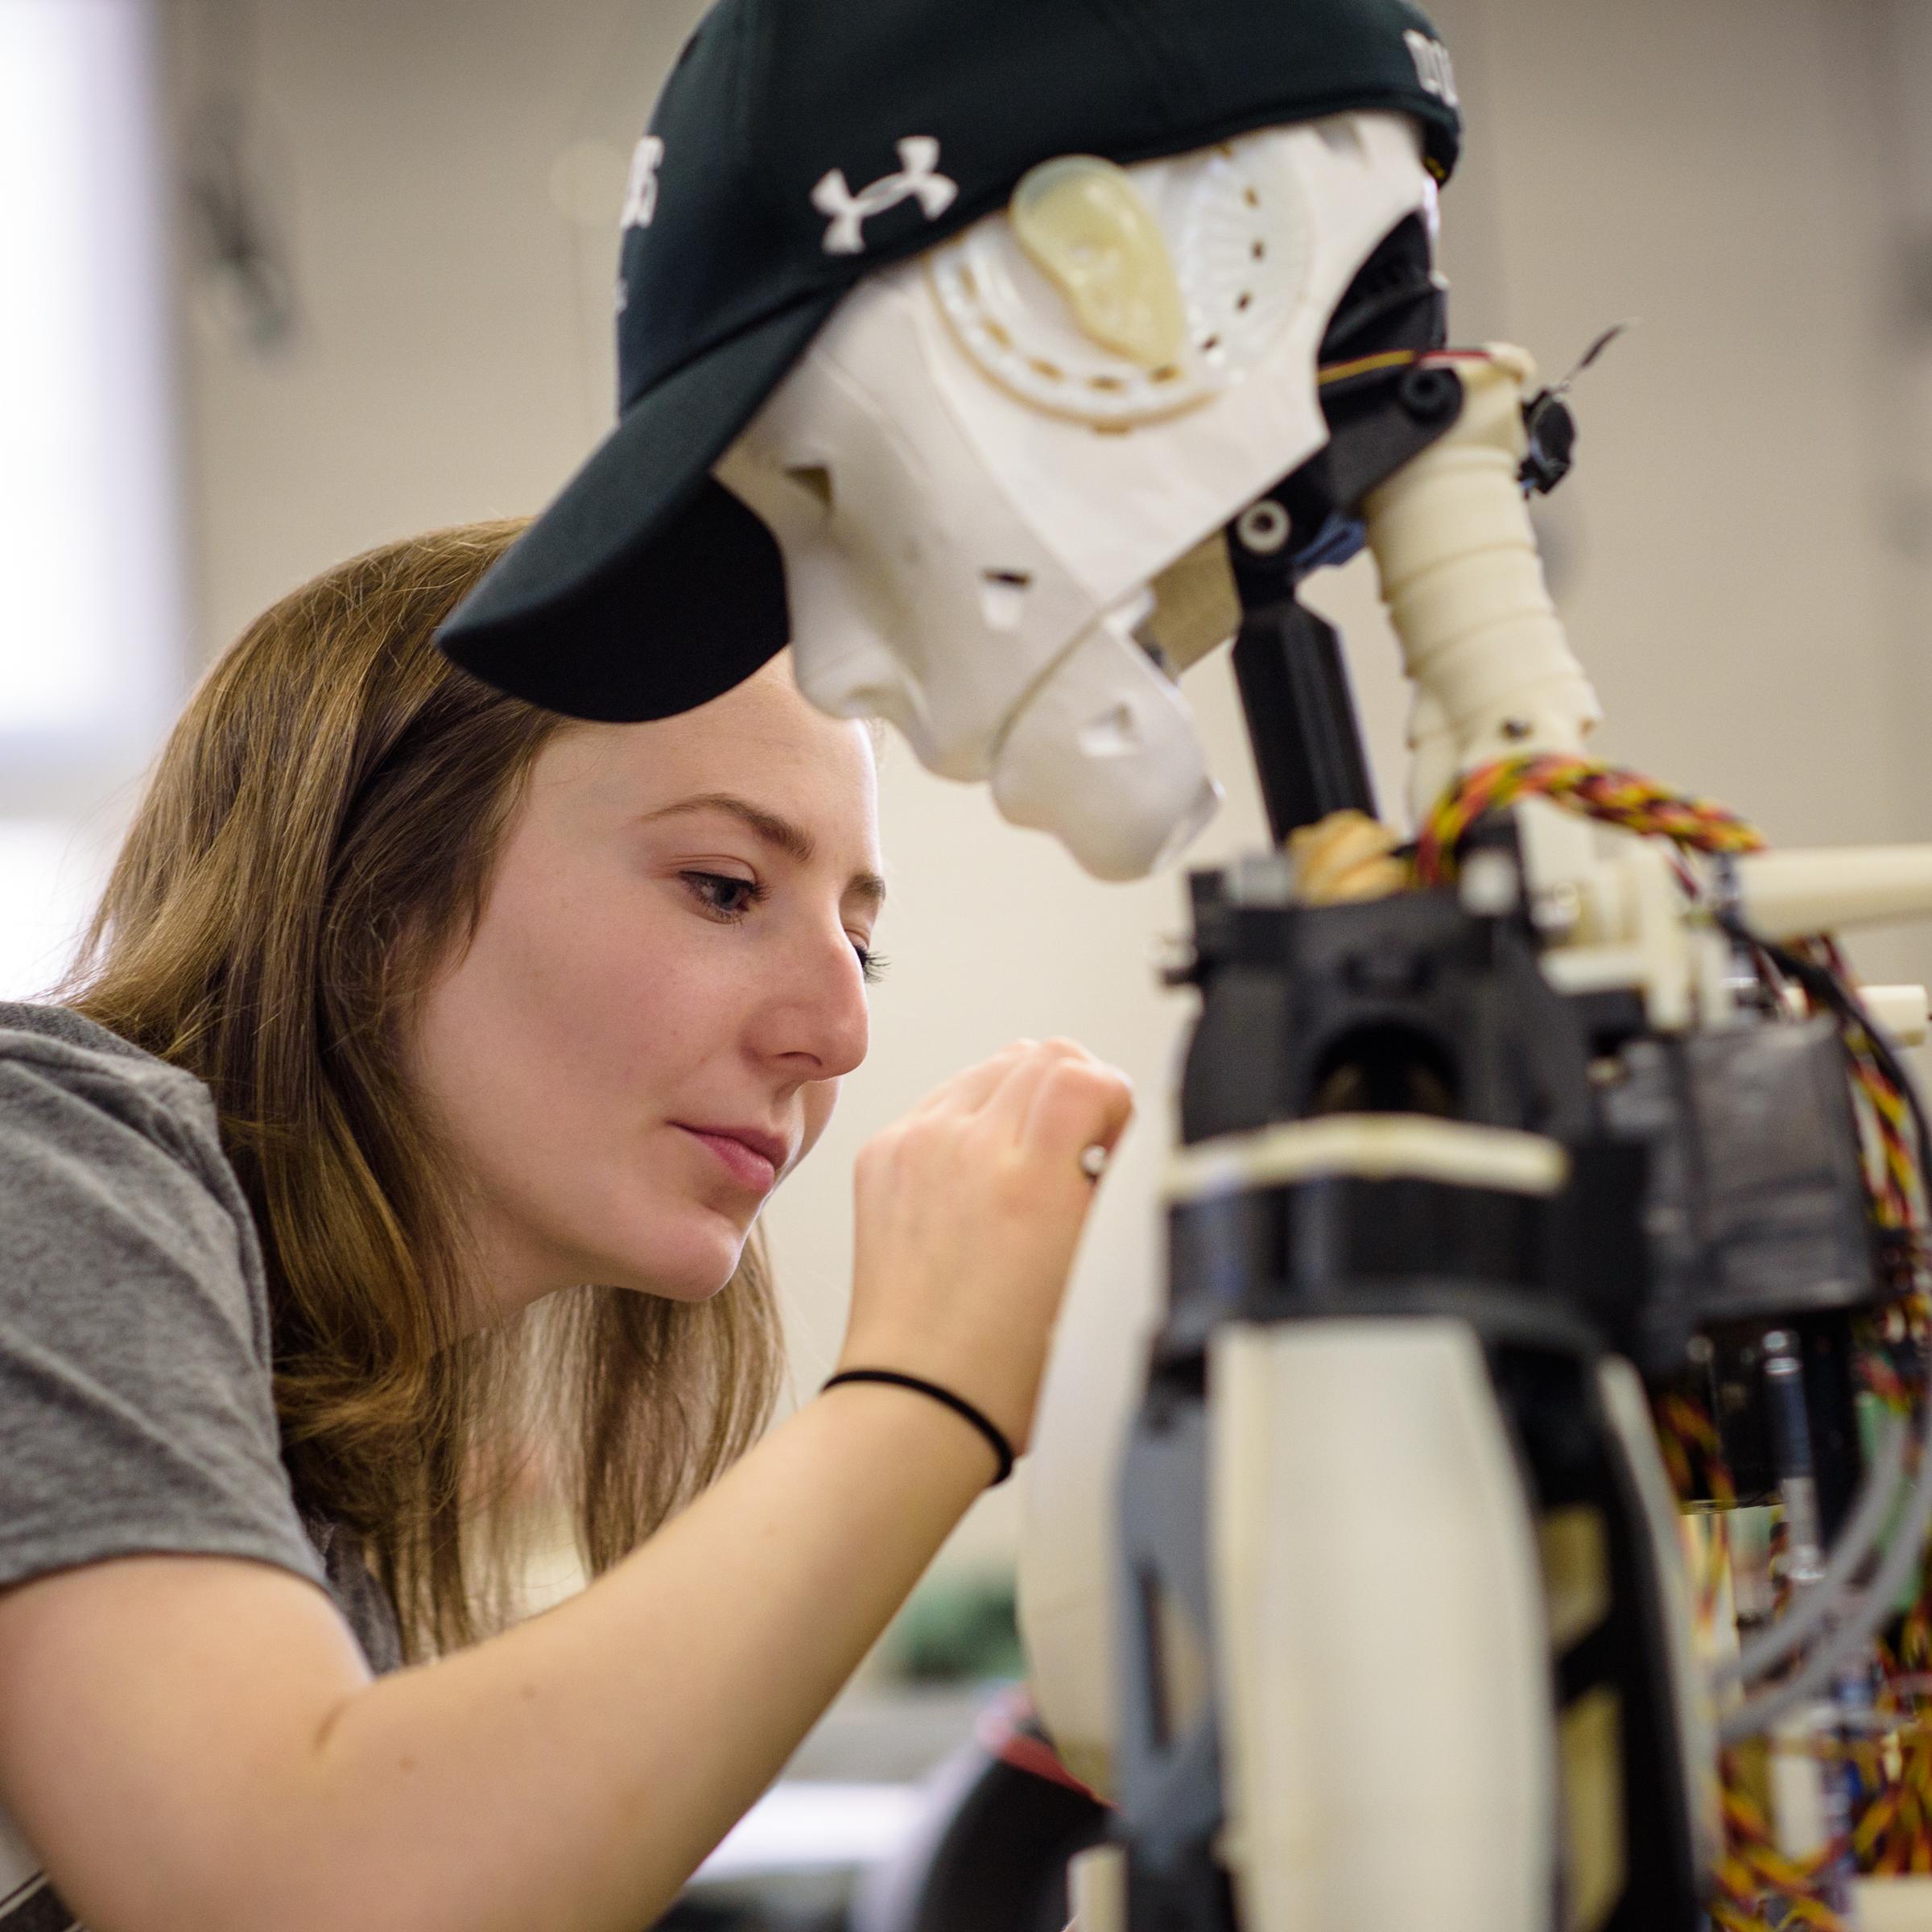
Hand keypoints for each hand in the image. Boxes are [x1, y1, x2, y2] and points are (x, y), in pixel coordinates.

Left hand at [837, 1039, 1134, 1455]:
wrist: (920, 1397)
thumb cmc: (1012, 1361)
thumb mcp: (1095, 1271)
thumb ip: (1111, 1185)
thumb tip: (1116, 1132)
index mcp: (1028, 1180)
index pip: (1084, 1074)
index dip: (1114, 1100)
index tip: (1114, 1140)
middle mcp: (966, 1147)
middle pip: (1040, 1055)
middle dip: (1075, 1091)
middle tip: (1080, 1148)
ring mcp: (916, 1144)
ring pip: (991, 1067)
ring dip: (1024, 1098)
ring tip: (1030, 1161)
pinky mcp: (883, 1152)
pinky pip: (943, 1098)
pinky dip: (973, 1117)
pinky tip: (983, 1172)